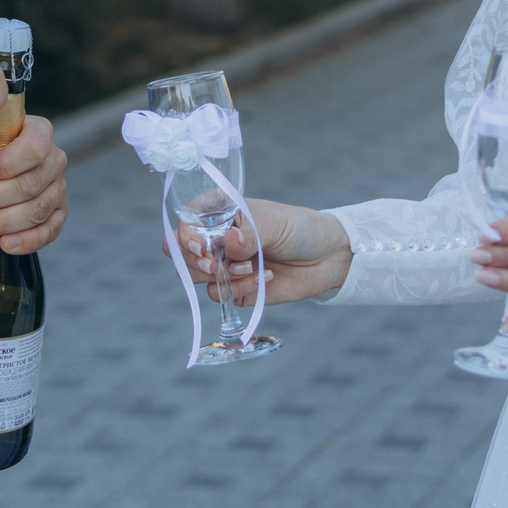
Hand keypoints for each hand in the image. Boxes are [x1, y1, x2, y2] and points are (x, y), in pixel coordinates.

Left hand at [0, 116, 68, 253]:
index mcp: (37, 131)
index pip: (34, 149)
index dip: (6, 166)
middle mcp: (54, 159)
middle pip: (32, 185)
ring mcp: (57, 188)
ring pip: (37, 211)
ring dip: (2, 222)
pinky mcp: (56, 213)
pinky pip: (49, 231)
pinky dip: (27, 240)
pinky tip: (4, 243)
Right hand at [173, 199, 352, 303]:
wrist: (326, 257)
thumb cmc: (298, 228)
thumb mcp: (273, 224)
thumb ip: (249, 235)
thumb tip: (229, 244)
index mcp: (220, 212)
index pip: (186, 221)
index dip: (185, 235)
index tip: (201, 247)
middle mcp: (215, 238)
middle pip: (181, 253)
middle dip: (195, 262)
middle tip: (215, 265)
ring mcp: (223, 265)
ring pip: (195, 276)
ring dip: (221, 276)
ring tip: (252, 268)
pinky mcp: (234, 288)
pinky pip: (220, 294)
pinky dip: (240, 289)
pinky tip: (264, 278)